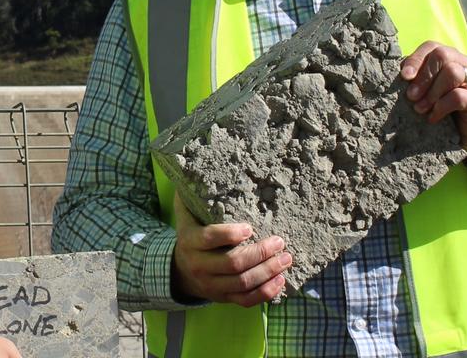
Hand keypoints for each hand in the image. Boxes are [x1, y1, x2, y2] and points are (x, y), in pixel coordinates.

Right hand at [170, 192, 289, 306]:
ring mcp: (212, 285)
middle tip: (280, 242)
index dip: (230, 234)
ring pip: (243, 283)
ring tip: (286, 259)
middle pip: (233, 264)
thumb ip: (191, 194)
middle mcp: (200, 266)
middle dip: (260, 253)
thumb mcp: (186, 214)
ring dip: (268, 272)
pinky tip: (280, 280)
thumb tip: (197, 165)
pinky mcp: (223, 298)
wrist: (179, 272)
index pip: (209, 239)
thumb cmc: (190, 234)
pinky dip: (265, 292)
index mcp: (190, 242)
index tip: (250, 227)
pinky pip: (246, 300)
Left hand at [399, 41, 466, 169]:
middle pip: (443, 55)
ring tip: (420, 109)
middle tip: (411, 97)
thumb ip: (418, 80)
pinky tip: (433, 117)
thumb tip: (393, 77)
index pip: (432, 46)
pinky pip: (459, 96)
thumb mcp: (430, 92)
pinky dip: (441, 107)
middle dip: (423, 76)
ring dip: (431, 92)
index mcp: (452, 58)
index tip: (404, 77)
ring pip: (452, 72)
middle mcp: (466, 65)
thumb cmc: (447, 110)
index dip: (416, 58)